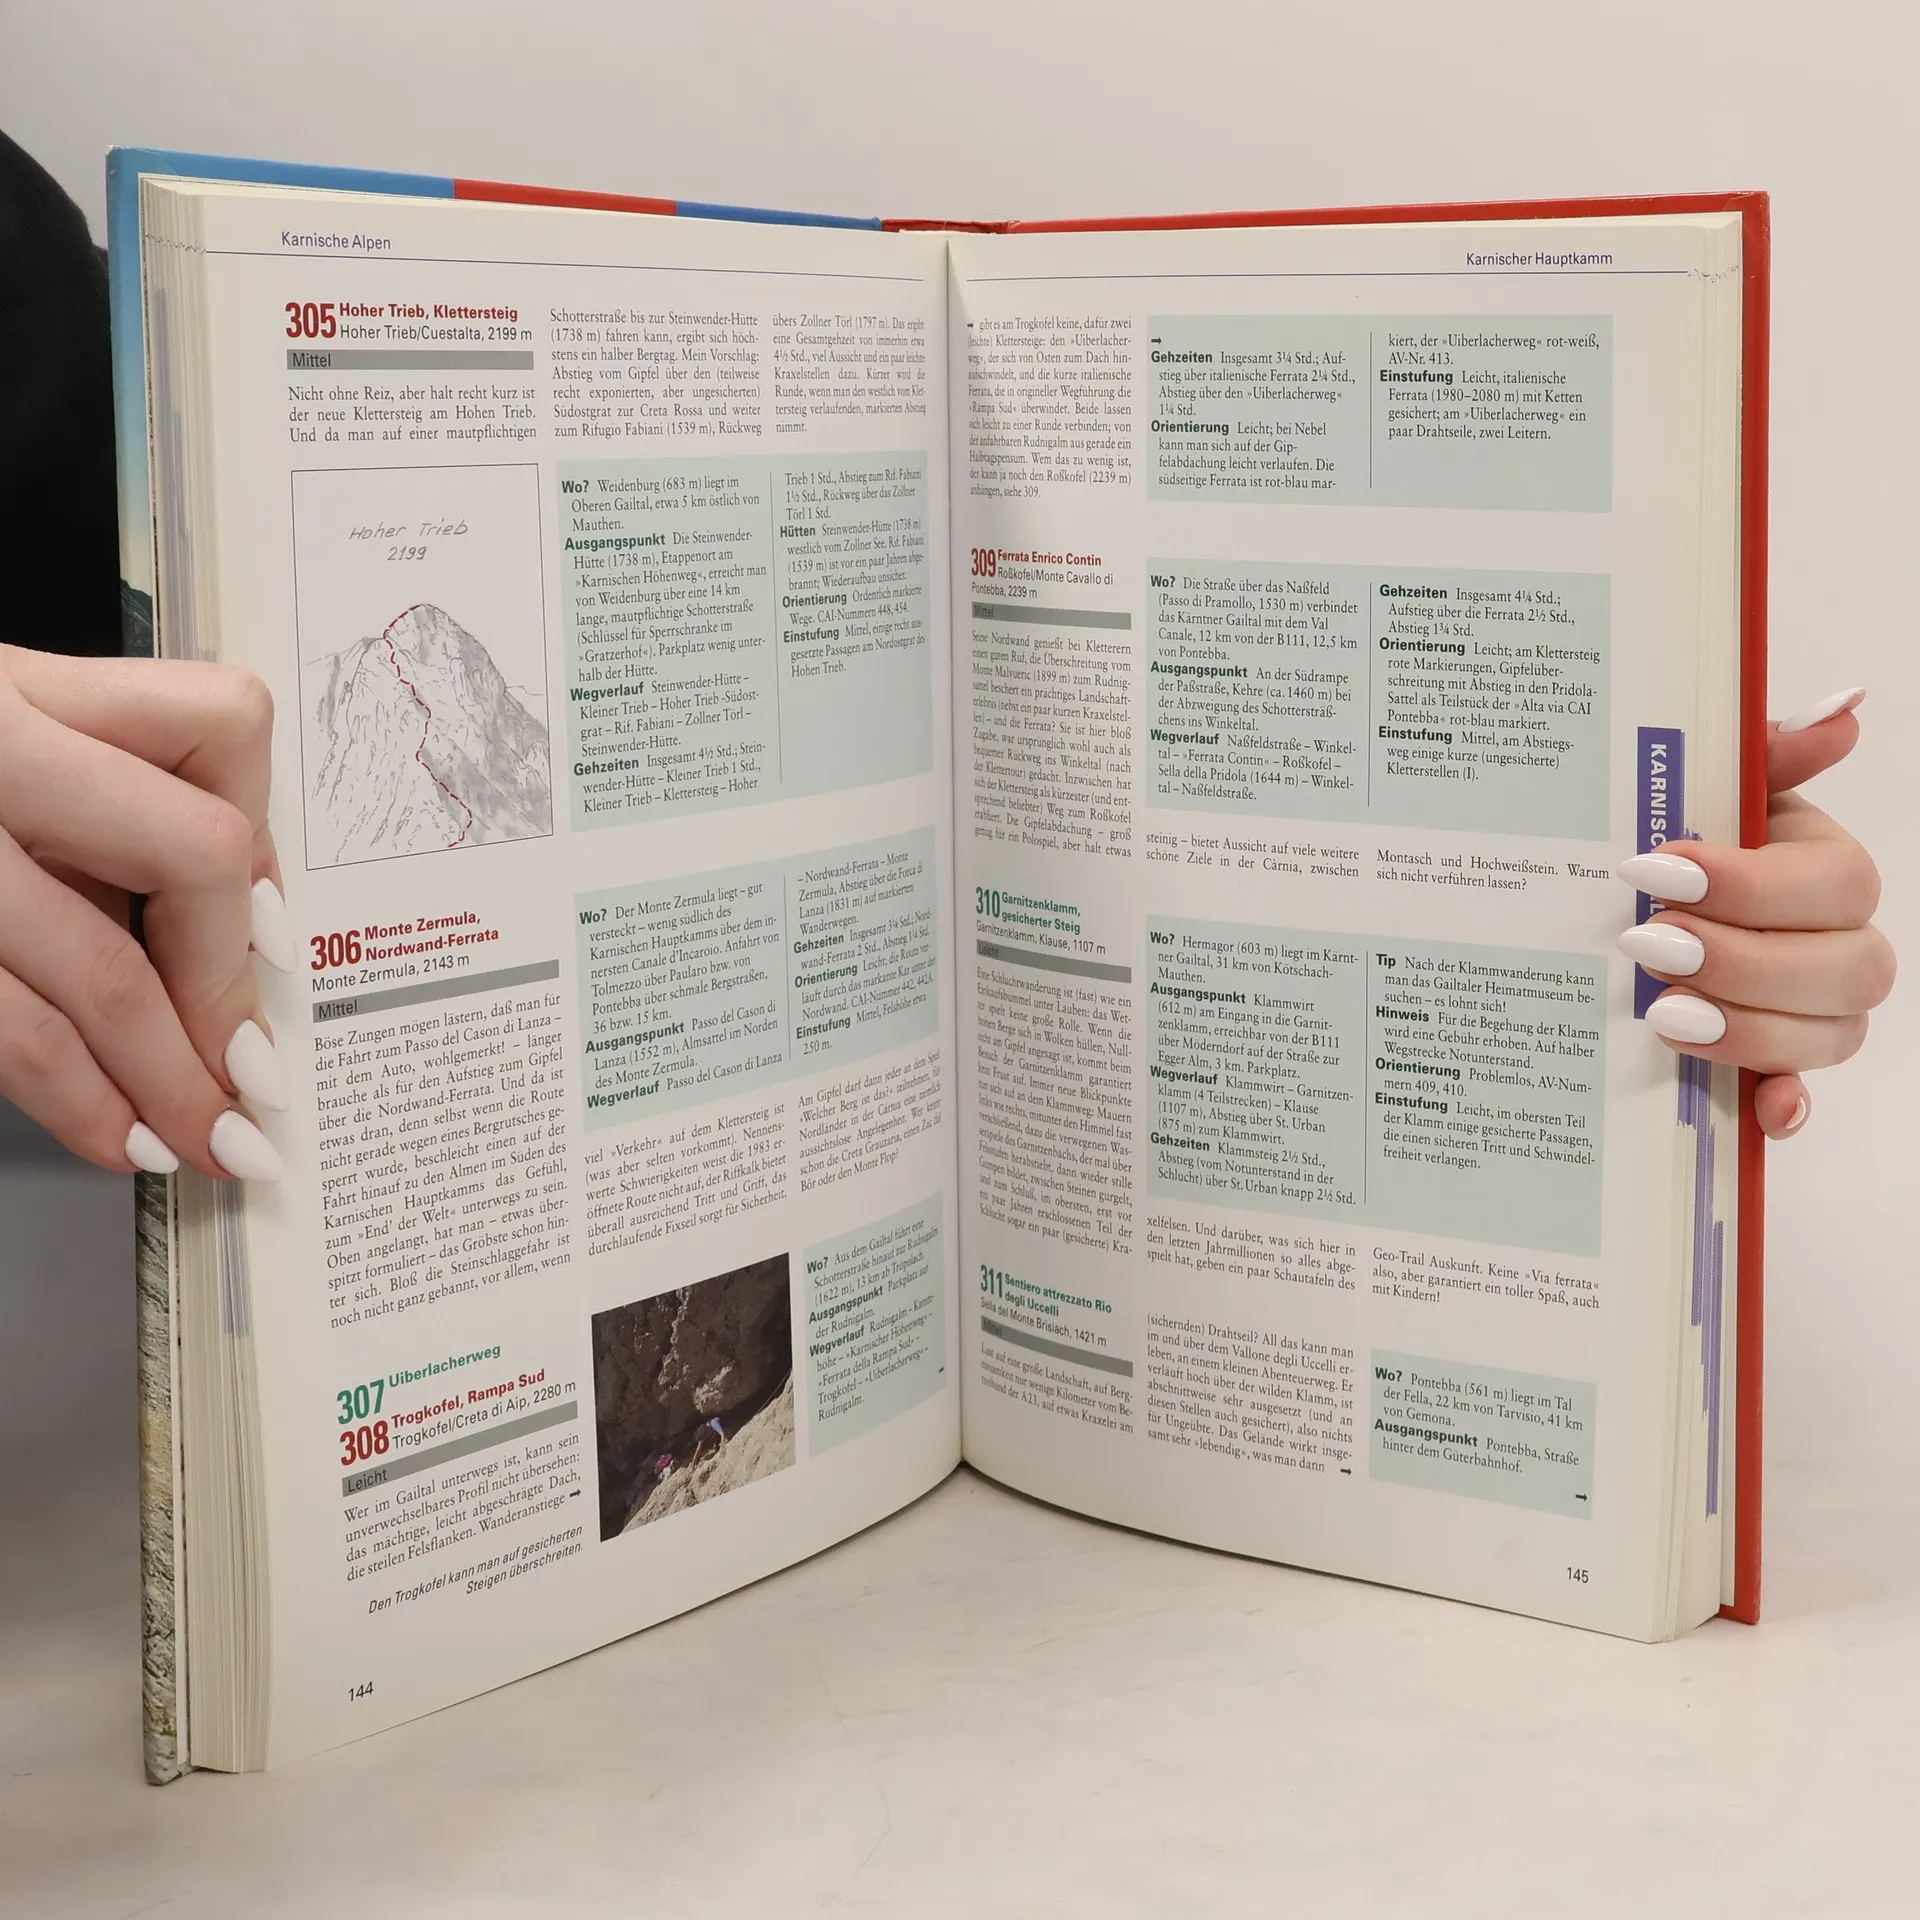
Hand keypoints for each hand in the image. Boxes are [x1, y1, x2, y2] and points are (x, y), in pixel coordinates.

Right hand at [0, 645, 294, 1178]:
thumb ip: (92, 798)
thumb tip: (237, 926)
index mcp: (21, 687)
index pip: (220, 728)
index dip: (266, 838)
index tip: (276, 935)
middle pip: (190, 856)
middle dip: (231, 987)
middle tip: (255, 1076)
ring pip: (96, 970)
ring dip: (169, 1079)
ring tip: (204, 1140)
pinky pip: (0, 1027)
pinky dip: (72, 1099)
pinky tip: (108, 1132)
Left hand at [1617, 688, 1893, 1140]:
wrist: (1630, 902)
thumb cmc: (1680, 840)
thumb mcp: (1709, 791)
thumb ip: (1768, 753)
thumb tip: (1843, 709)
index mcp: (1828, 870)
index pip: (1834, 884)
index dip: (1752, 883)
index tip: (1660, 868)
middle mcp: (1840, 943)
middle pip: (1845, 967)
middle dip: (1744, 958)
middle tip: (1649, 941)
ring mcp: (1815, 1011)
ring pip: (1828, 1034)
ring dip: (1751, 1028)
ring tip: (1661, 1010)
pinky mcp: (1776, 1067)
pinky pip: (1802, 1096)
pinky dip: (1787, 1105)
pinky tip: (1764, 1109)